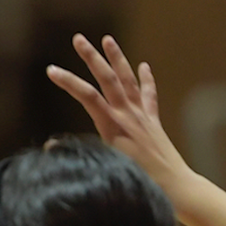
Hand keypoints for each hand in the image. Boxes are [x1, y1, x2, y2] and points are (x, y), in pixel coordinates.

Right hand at [47, 34, 193, 190]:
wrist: (176, 186)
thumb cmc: (140, 181)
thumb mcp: (105, 167)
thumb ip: (77, 154)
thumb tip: (49, 146)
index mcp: (112, 126)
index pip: (86, 96)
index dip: (68, 81)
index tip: (51, 70)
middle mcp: (127, 115)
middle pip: (107, 79)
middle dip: (91, 57)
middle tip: (78, 38)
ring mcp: (141, 116)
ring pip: (127, 80)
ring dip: (117, 58)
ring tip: (108, 39)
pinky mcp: (153, 121)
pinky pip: (149, 95)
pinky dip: (146, 79)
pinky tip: (144, 65)